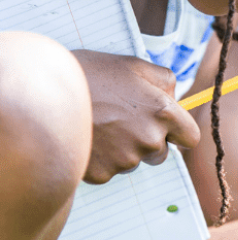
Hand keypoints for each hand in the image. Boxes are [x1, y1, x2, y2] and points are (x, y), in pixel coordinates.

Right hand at [73, 50, 200, 183]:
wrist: (45, 95)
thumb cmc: (90, 74)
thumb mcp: (133, 65)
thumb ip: (164, 80)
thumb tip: (175, 96)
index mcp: (163, 112)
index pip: (191, 138)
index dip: (179, 132)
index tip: (169, 128)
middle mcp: (150, 139)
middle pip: (161, 152)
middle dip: (148, 140)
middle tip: (122, 120)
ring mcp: (126, 159)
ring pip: (133, 160)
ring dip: (123, 148)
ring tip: (99, 125)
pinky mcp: (102, 174)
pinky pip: (109, 170)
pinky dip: (101, 158)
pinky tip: (87, 138)